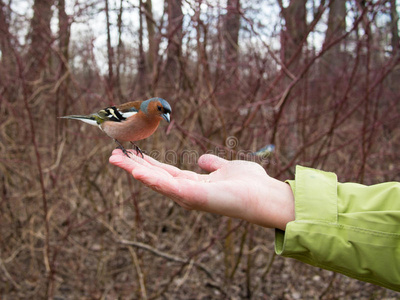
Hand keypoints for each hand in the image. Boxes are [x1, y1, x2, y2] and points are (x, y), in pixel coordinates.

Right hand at [109, 150, 294, 229]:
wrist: (263, 195)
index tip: (131, 153)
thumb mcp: (225, 167)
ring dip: (135, 170)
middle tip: (113, 155)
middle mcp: (186, 192)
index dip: (147, 163)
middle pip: (154, 176)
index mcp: (192, 183)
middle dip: (134, 166)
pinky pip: (169, 187)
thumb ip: (212, 164)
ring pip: (156, 181)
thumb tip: (202, 159)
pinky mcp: (194, 197)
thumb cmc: (249, 184)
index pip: (164, 172)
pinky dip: (152, 180)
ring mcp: (188, 196)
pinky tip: (137, 171)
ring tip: (116, 159)